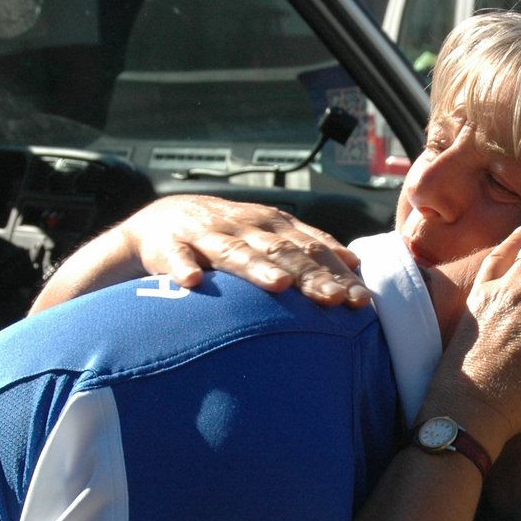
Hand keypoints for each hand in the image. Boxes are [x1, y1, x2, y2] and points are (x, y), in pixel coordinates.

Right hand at [115, 195, 368, 303]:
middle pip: (282, 251)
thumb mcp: (268, 236)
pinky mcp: (168, 246)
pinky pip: (176, 257)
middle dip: (310, 276)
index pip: (312, 248)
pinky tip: (192, 282)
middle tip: (335, 299)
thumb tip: (354, 263)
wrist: (160, 220)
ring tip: (279, 286)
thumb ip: (308, 248)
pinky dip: (183, 268)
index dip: (337, 272)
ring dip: (257, 268)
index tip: (361, 299)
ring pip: (235, 252)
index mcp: (272, 225)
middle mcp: (244, 227)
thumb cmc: (225, 236)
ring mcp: (206, 234)